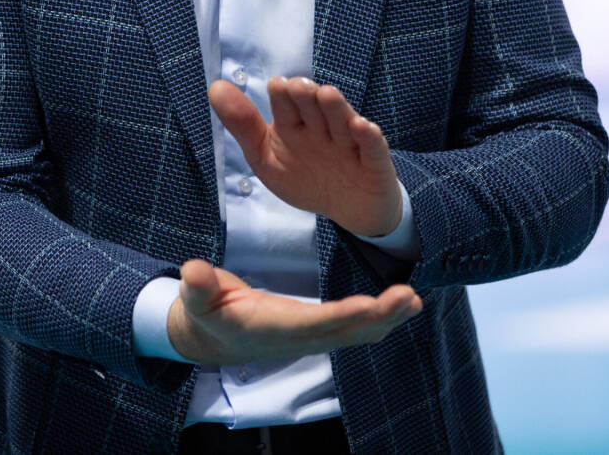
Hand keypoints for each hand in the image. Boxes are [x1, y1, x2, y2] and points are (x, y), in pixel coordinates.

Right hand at [166, 259, 420, 365]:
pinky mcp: (318, 331)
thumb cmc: (205, 311)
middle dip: (377, 318)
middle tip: (408, 298)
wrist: (211, 337)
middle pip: (344, 333)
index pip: (311, 324)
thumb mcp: (195, 297)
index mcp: (270, 327)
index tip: (368, 305)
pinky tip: (405, 305)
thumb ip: (197, 286)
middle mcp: (296, 338)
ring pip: (355, 333)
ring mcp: (310, 337)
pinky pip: (355, 329)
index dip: (340, 317)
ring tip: (414, 300)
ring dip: (387, 319)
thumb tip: (193, 271)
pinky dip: (382, 318)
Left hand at [209, 76, 402, 238]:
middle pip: (315, 107)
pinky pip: (373, 148)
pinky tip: (363, 127)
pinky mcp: (373, 163)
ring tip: (327, 94)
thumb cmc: (306, 176)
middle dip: (307, 96)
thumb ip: (243, 125)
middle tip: (299, 86)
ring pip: (342, 121)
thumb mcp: (266, 157)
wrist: (351, 209)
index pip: (286, 104)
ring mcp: (349, 144)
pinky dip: (369, 138)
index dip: (283, 94)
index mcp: (295, 125)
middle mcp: (322, 128)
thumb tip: (215, 87)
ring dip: (336, 108)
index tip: (277, 86)